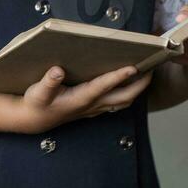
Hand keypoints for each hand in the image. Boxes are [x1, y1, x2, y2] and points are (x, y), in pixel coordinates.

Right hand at [16, 64, 152, 133]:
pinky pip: (118, 103)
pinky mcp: (94, 109)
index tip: (133, 67)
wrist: (35, 119)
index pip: (103, 87)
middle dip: (140, 85)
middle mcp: (91, 105)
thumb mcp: (37, 92)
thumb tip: (57, 70)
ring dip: (137, 89)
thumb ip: (48, 82)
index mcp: (80, 99)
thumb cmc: (37, 103)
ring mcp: (95, 109)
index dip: (118, 77)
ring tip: (147, 73)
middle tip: (152, 67)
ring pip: (123, 102)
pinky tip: (131, 82)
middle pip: (123, 98)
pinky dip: (128, 93)